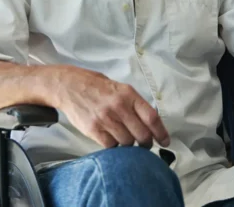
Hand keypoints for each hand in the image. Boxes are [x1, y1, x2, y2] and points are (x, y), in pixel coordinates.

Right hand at [51, 66, 169, 149]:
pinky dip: (114, 146)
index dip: (161, 132)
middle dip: (146, 143)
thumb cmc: (95, 86)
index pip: (151, 117)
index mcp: (128, 94)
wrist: (68, 86)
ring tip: (123, 137)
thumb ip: (133, 104)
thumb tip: (150, 123)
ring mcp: (105, 119)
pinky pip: (111, 146)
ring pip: (127, 143)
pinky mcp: (93, 129)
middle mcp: (118, 106)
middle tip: (144, 144)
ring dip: (128, 144)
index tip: (165, 141)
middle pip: (142, 134)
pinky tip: (111, 138)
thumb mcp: (118, 88)